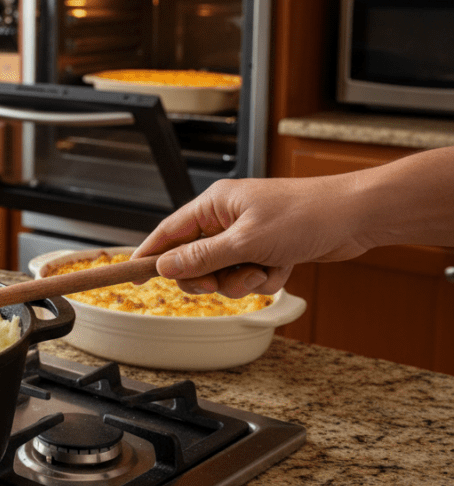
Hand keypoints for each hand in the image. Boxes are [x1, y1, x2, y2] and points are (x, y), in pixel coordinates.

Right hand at [132, 176, 371, 297]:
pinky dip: (264, 278)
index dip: (149, 255)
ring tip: (263, 269)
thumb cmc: (303, 214)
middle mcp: (226, 219)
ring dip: (241, 280)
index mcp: (213, 205)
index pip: (168, 232)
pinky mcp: (266, 250)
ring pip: (223, 273)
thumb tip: (166, 267)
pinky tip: (282, 267)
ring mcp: (246, 235)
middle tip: (220, 281)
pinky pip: (249, 276)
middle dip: (208, 276)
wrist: (353, 217)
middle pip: (193, 259)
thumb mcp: (246, 241)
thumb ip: (202, 257)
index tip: (131, 275)